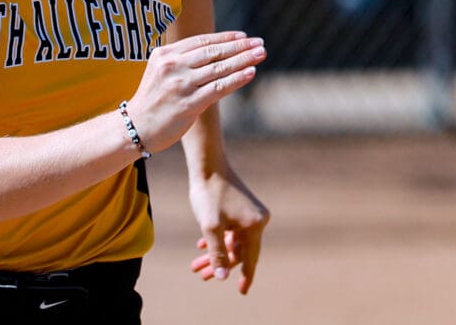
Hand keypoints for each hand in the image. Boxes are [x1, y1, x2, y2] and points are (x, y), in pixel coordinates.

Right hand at [125, 33, 264, 152]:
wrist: (135, 127)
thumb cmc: (152, 100)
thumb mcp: (160, 71)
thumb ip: (181, 60)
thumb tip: (214, 52)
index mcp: (165, 54)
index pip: (201, 41)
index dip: (225, 38)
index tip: (243, 35)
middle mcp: (172, 66)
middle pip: (213, 52)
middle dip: (239, 46)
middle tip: (259, 42)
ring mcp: (180, 84)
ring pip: (219, 68)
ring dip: (244, 59)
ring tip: (261, 53)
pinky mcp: (188, 104)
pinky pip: (218, 88)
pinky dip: (236, 79)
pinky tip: (251, 72)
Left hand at [188, 170, 269, 294]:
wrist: (207, 163)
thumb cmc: (208, 193)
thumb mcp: (210, 226)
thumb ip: (217, 252)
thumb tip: (222, 277)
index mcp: (256, 225)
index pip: (250, 257)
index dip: (245, 276)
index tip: (242, 292)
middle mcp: (258, 219)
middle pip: (239, 249)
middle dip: (219, 263)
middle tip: (201, 275)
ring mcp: (251, 213)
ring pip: (233, 240)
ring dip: (215, 252)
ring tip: (196, 265)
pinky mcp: (241, 207)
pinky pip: (232, 229)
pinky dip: (218, 238)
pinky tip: (201, 245)